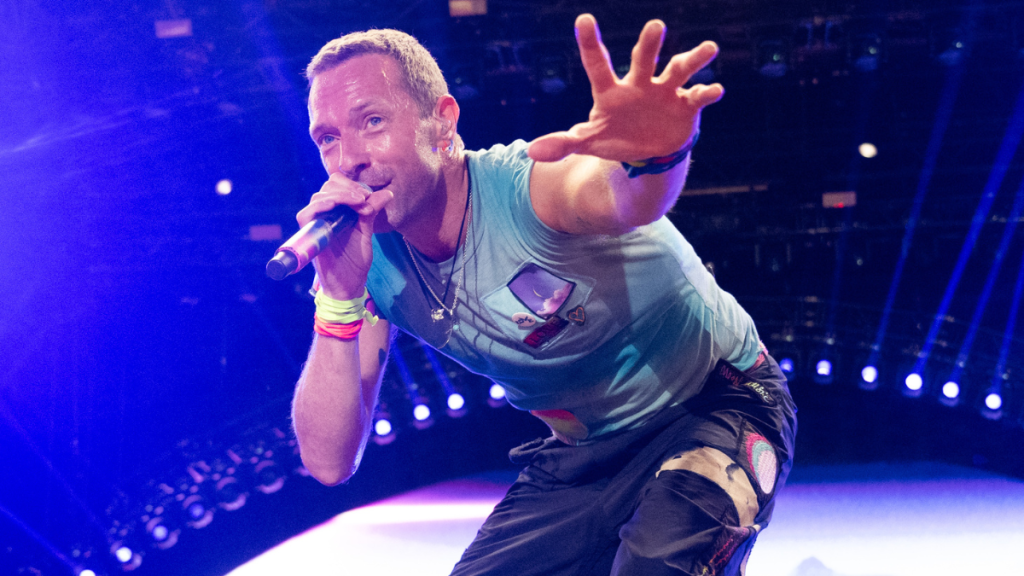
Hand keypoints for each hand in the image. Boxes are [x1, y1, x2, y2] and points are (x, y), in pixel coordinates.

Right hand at [296, 174, 391, 299]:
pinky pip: (307, 213)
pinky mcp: (308, 234)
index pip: (337, 184)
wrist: (348, 284)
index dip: (352, 184)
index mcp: (337, 211)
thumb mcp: (366, 231)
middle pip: (327, 186)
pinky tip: (336, 204)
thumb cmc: (356, 260)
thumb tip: (388, 192)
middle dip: (348, 188)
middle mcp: (324, 214)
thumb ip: (372, 211)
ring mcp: (315, 223)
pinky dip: (321, 205)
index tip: (368, 195)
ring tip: (358, 203)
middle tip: (364, 199)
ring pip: (319, 197)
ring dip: (340, 195)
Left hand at [528, 14, 723, 162]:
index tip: (583, 19)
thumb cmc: (615, 138)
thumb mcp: (589, 142)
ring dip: (694, 59)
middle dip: (650, 43)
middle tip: (656, 26)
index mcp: (612, 90)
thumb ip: (564, 143)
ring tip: (709, 48)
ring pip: (680, 69)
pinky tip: (714, 89)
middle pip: (644, 59)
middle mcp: (640, 83)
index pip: (597, 63)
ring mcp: (665, 91)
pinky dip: (707, 92)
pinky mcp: (686, 106)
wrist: (648, 152)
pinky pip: (699, 96)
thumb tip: (532, 152)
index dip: (589, 43)